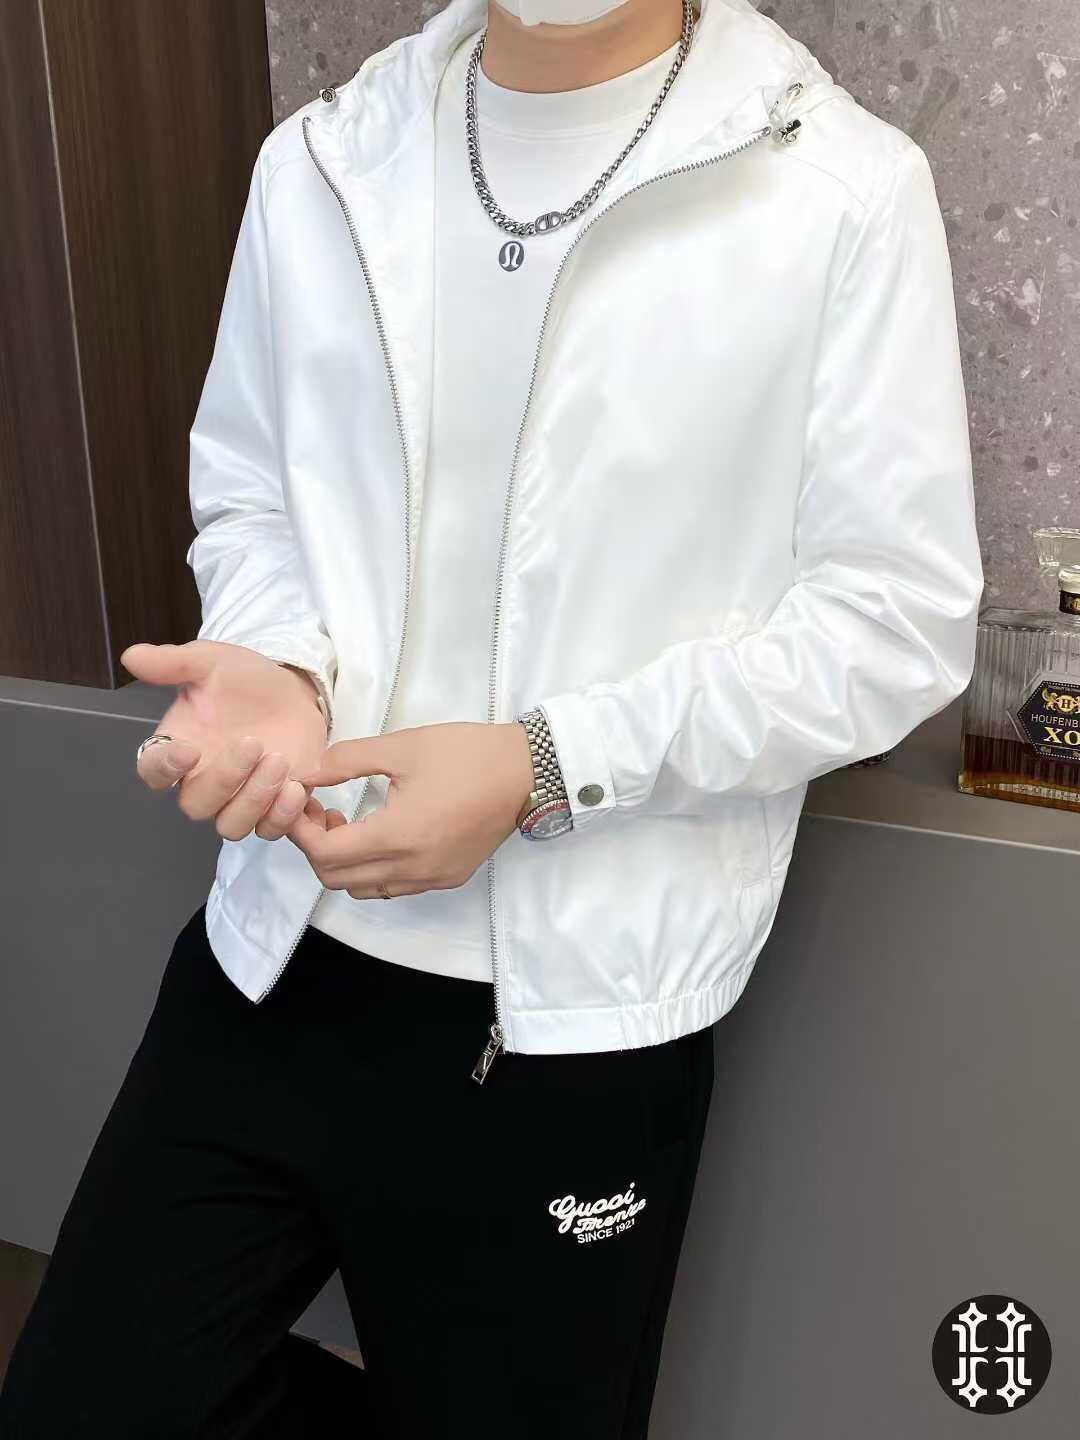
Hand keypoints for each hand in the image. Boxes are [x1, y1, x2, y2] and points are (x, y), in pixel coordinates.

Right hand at [121, 640, 328, 840]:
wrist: (292, 693)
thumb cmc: (243, 681)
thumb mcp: (210, 662)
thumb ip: (172, 663)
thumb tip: (131, 656)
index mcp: (177, 749)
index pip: (153, 771)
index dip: (165, 768)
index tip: (189, 749)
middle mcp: (202, 782)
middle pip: (196, 806)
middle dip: (225, 780)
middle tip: (254, 744)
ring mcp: (238, 800)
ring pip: (232, 826)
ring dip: (255, 800)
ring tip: (280, 761)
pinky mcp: (274, 808)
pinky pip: (271, 830)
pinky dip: (283, 816)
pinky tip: (297, 786)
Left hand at [286, 722, 534, 898]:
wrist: (527, 771)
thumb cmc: (466, 754)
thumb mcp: (401, 746)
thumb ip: (346, 761)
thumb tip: (306, 773)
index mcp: (398, 835)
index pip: (325, 854)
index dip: (300, 830)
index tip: (300, 802)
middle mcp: (412, 868)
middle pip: (336, 879)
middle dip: (316, 847)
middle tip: (319, 811)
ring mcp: (431, 879)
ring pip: (363, 889)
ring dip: (343, 862)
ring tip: (348, 823)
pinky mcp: (447, 878)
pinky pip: (393, 887)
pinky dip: (372, 869)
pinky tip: (380, 834)